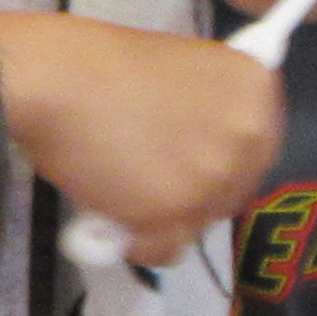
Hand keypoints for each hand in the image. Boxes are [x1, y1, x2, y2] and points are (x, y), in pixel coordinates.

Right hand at [0, 18, 279, 261]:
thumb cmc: (104, 66)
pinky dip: (138, 242)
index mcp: (255, 88)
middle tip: (153, 184)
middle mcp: (248, 134)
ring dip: (164, 220)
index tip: (192, 164)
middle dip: (197, 194)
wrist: (57, 82)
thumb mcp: (182, 71)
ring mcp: (213, 177)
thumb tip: (202, 144)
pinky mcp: (174, 214)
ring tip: (122, 196)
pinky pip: (165, 249)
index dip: (223, 160)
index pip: (259, 145)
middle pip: (235, 189)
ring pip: (199, 224)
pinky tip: (113, 220)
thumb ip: (208, 107)